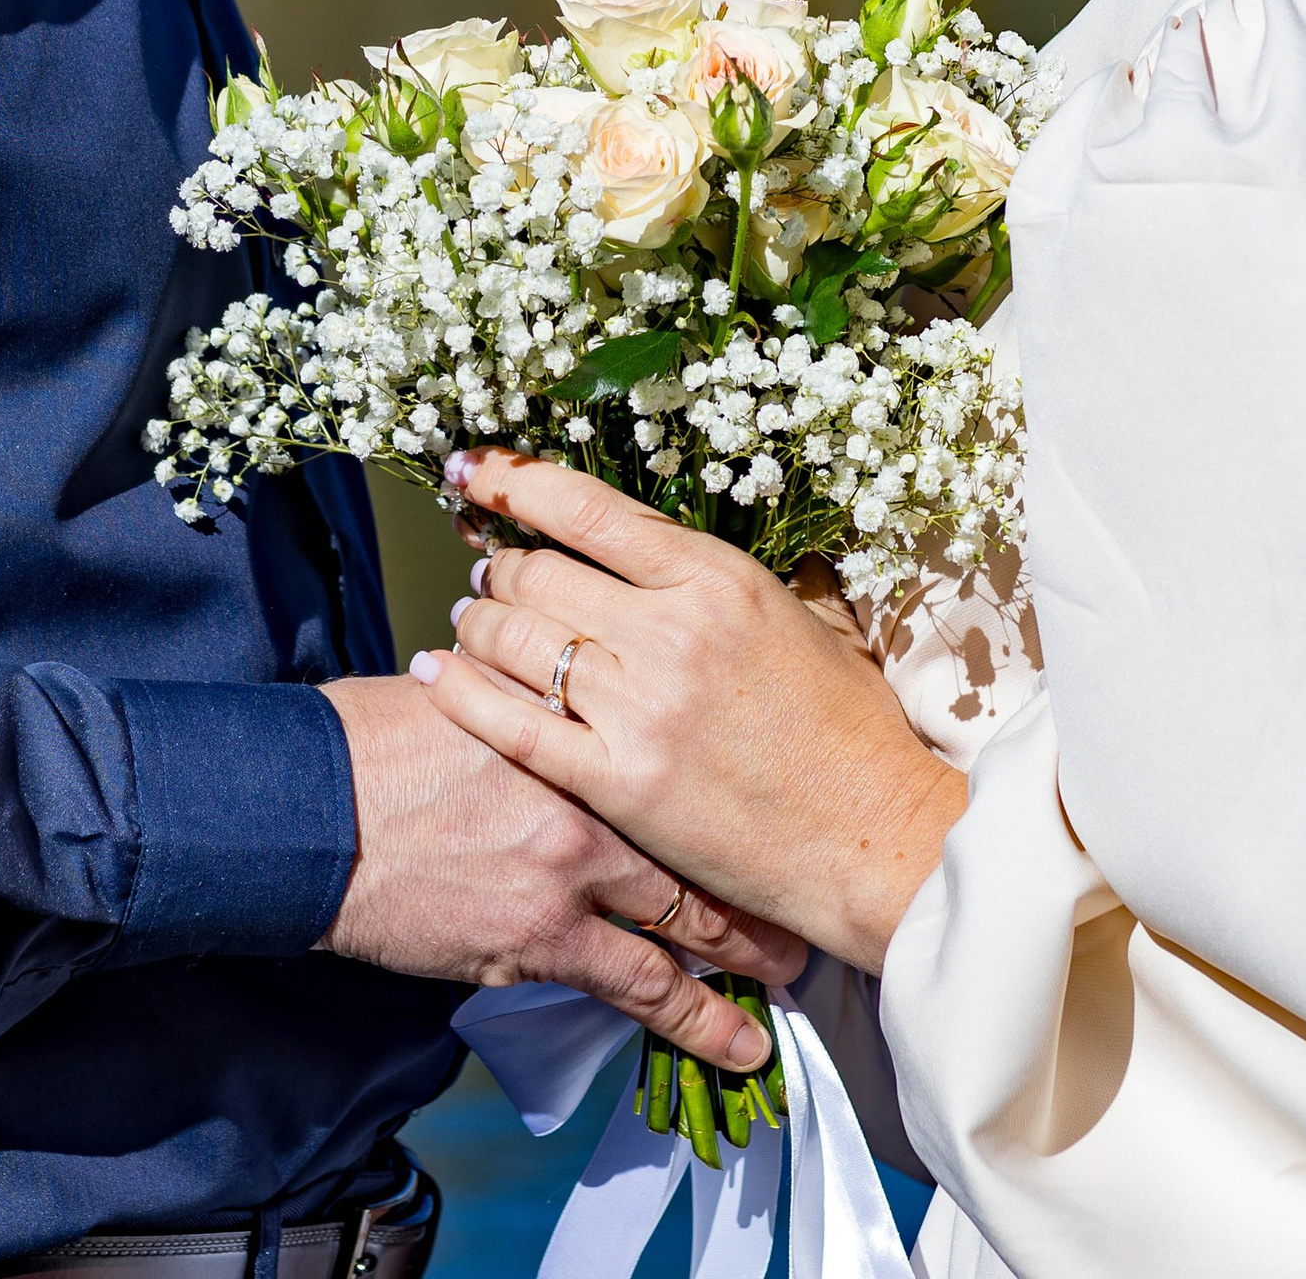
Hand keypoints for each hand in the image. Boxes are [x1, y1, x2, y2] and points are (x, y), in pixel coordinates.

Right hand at [318, 673, 802, 1069]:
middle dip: (758, 881)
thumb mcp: (477, 695)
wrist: (315, 811)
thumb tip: (575, 703)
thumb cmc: (382, 742)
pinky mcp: (537, 945)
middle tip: (804, 902)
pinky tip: (730, 1041)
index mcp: (578, 728)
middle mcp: (589, 797)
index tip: (774, 806)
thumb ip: (541, 709)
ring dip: (744, 959)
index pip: (682, 758)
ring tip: (788, 983)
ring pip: (687, 925)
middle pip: (703, 843)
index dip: (734, 791)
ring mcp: (569, 877)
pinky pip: (635, 989)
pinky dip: (689, 1021)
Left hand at [410, 452, 965, 975]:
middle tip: (489, 570)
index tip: (472, 468)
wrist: (870, 837)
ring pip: (516, 639)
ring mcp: (639, 709)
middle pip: (539, 571)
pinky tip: (435, 672)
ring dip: (479, 621)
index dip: (515, 481)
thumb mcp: (803, 618)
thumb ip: (725, 574)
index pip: (587, 508)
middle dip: (500, 565)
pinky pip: (512, 723)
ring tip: (471, 619)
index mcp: (717, 578)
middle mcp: (670, 632)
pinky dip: (462, 690)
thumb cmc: (847, 727)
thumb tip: (655, 539)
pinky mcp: (616, 782)